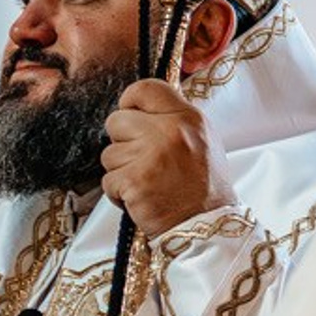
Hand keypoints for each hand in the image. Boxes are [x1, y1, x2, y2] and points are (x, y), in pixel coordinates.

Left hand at [101, 80, 230, 234]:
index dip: (130, 102)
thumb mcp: (202, 140)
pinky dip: (118, 193)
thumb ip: (173, 120)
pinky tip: (141, 198)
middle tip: (142, 161)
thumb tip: (140, 108)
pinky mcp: (134, 182)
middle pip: (116, 121)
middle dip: (122, 143)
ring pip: (109, 154)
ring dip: (121, 171)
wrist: (207, 226)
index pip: (145, 88)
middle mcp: (169, 132)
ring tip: (147, 182)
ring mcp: (151, 156)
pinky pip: (108, 180)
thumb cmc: (204, 188)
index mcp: (187, 117)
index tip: (130, 115)